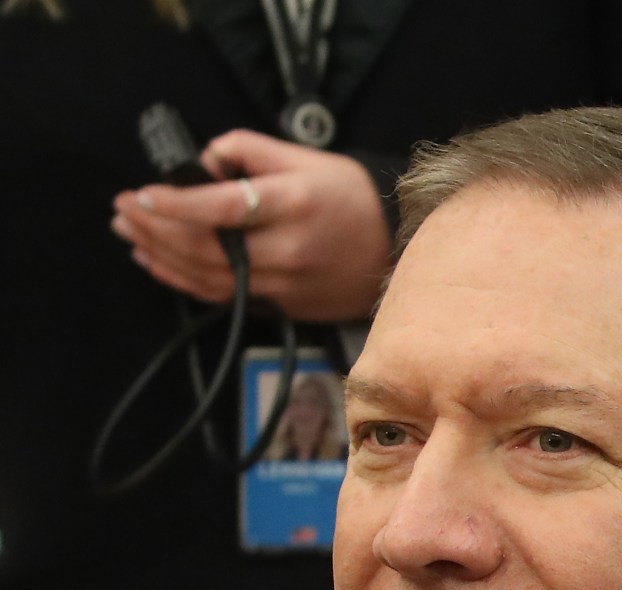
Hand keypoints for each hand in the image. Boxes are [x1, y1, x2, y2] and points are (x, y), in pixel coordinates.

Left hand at [109, 129, 390, 322]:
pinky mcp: (284, 305)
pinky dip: (182, 280)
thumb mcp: (302, 157)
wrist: (396, 246)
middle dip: (154, 228)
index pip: (221, 208)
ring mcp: (287, 283)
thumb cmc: (349, 196)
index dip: (174, 203)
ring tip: (131, 232)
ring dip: (160, 255)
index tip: (140, 193)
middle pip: (205, 247)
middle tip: (122, 209)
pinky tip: (157, 262)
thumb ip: (246, 150)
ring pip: (207, 276)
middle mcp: (289, 249)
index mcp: (293, 204)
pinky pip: (223, 295)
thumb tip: (201, 163)